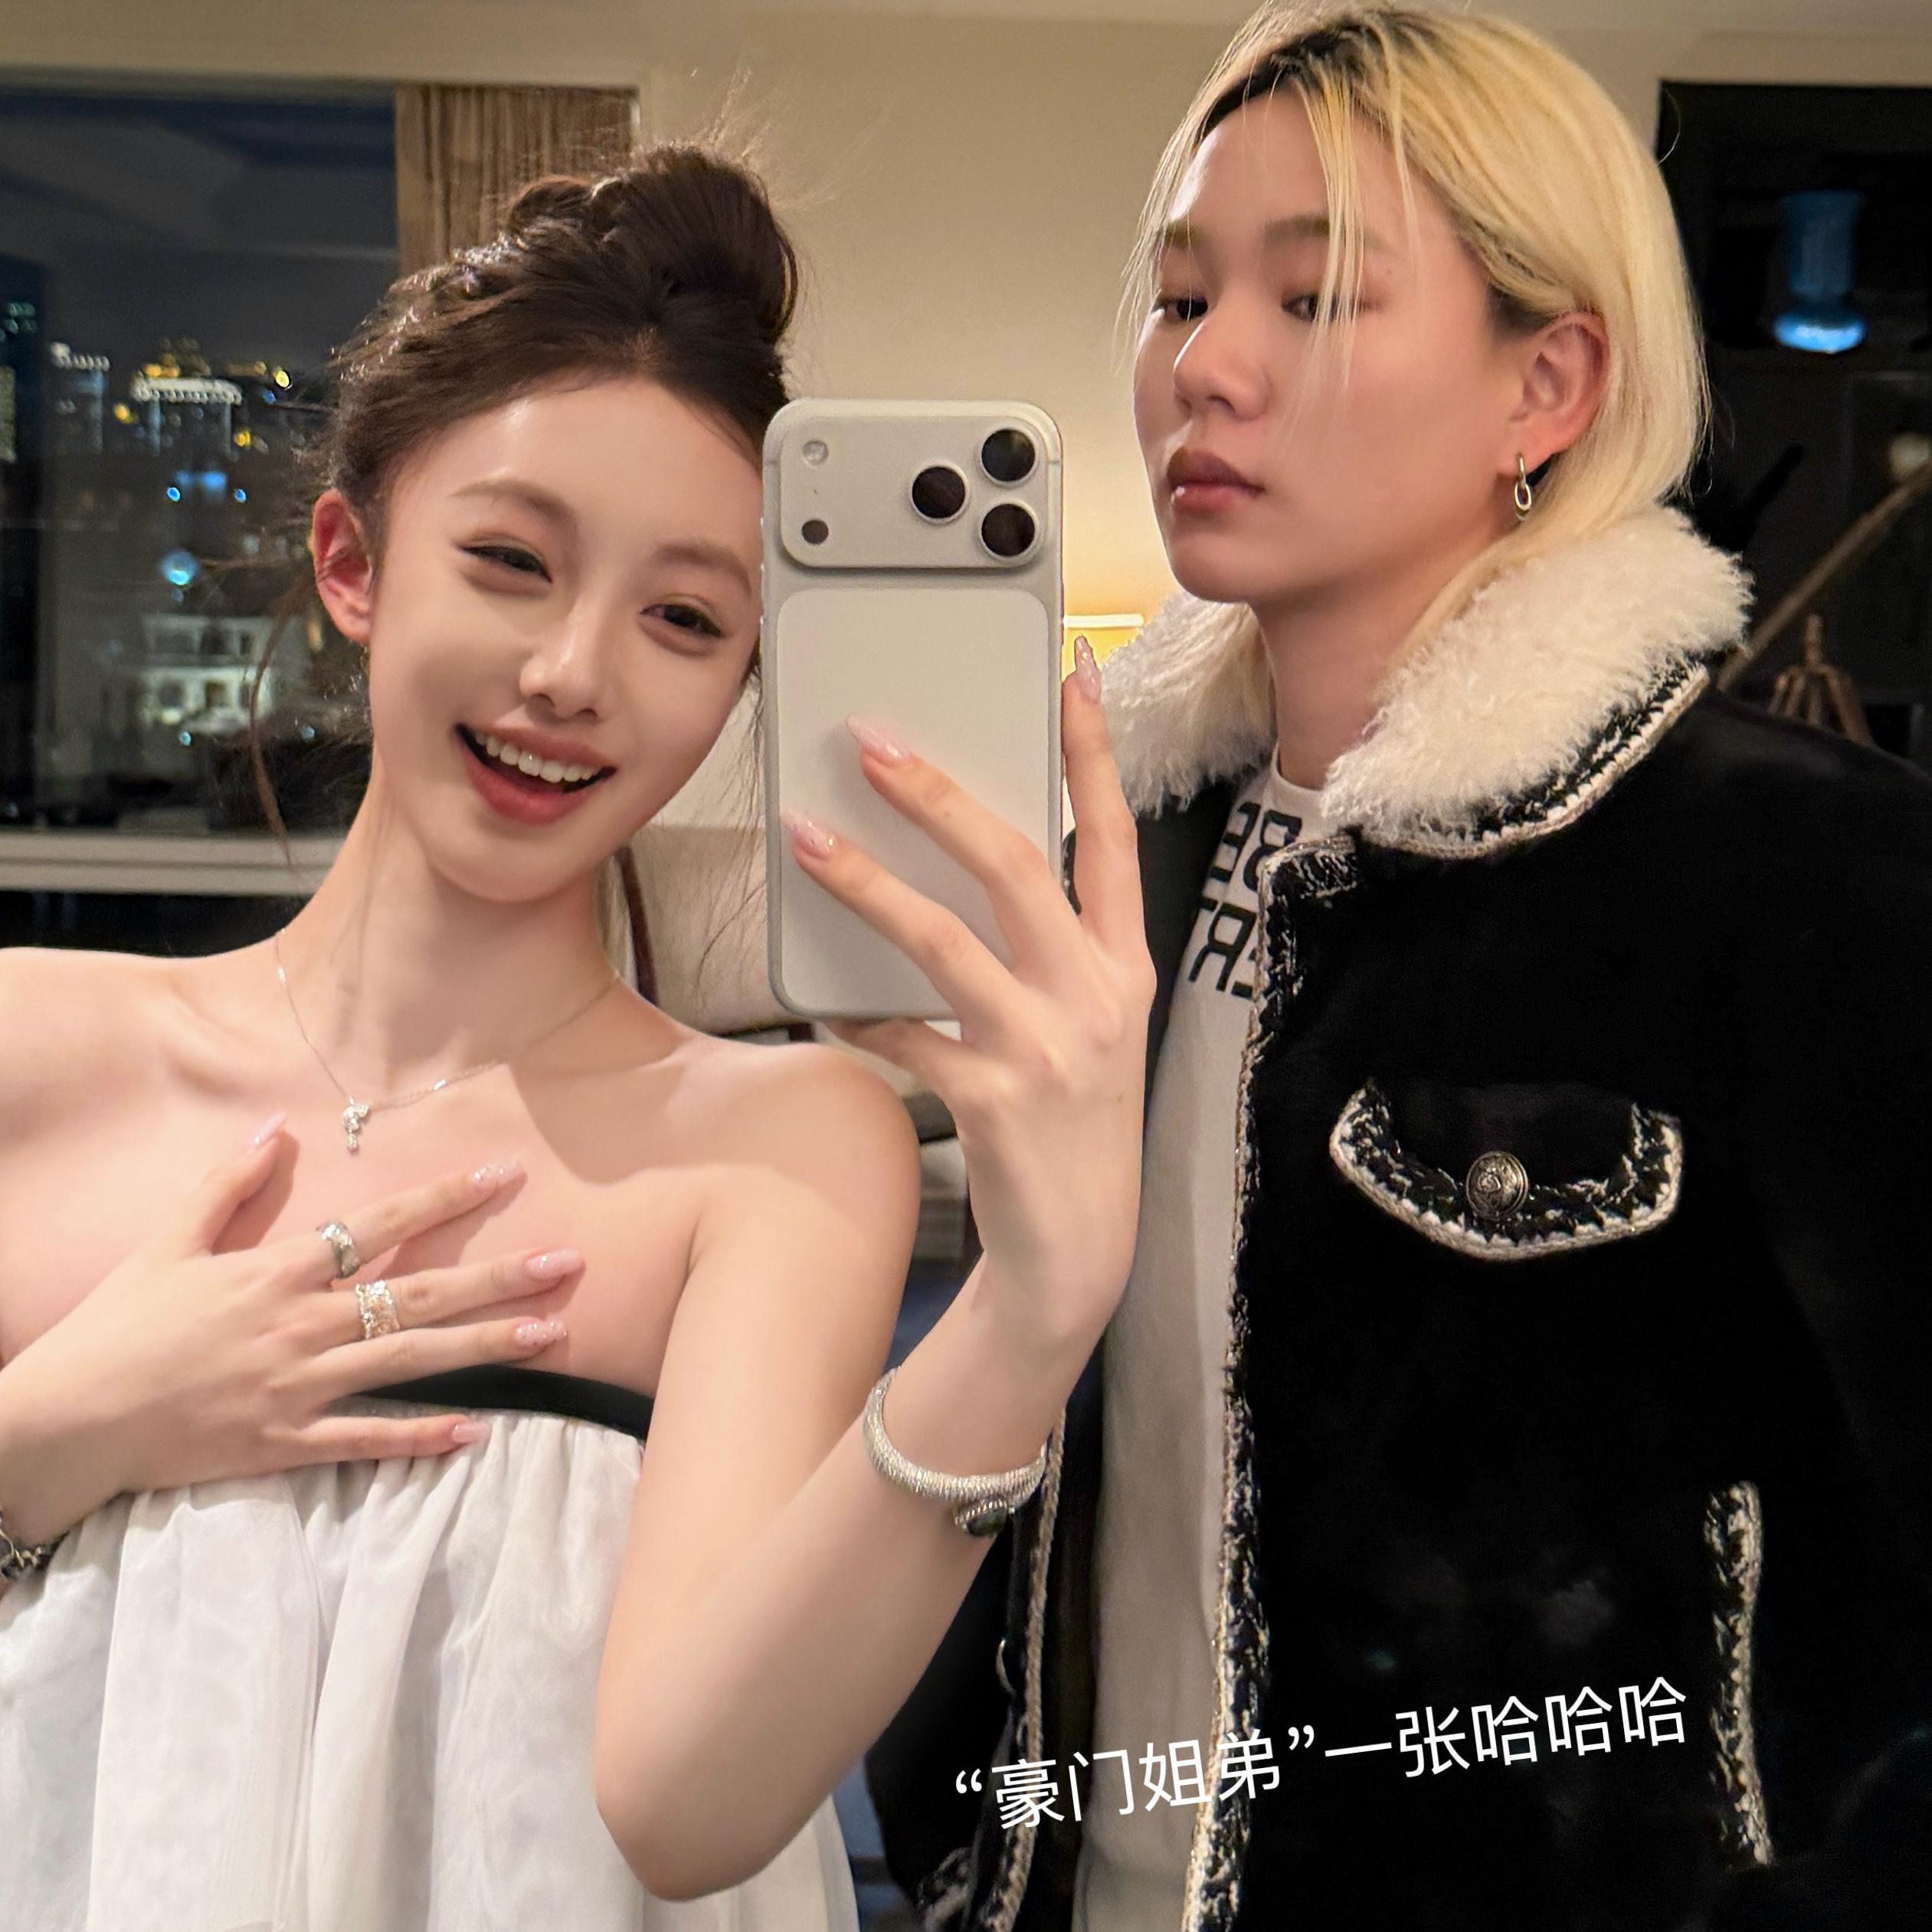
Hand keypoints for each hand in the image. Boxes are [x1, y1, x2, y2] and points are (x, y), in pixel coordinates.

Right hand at [0, 1131, 582, 1546]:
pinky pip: (368, 1440)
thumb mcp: (165, 1243)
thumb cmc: (113, 1326)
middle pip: (418, 1296)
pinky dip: (423, 1438)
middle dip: (500, 1277)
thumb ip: (225, 1186)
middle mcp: (298, 1326)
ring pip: (412, 1364)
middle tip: (572, 1263)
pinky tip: (478, 1430)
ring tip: (554, 1333)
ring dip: (488, 1349)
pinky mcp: (284, 1445)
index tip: (505, 1173)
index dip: (444, 1198)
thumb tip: (274, 1128)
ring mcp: (296, 1389)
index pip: (378, 1225)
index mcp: (274, 1271)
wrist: (68, 1420)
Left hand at [783, 652, 1154, 1367]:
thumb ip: (1047, 954)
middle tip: (874, 743)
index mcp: (1124, 968)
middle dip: (938, 794)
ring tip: (807, 838)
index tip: (1073, 675)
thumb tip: (961, 864)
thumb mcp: (1086, 1029)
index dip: (1094, 756)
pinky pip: (904, 1036)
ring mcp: (1044, 1049)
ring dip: (866, 882)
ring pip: (943, 939)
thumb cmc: (1071, 1127)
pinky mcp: (991, 1100)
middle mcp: (1094, 998)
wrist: (1078, 1256)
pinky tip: (825, 1002)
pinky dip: (860, 1015)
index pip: (1114, 838)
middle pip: (1014, 865)